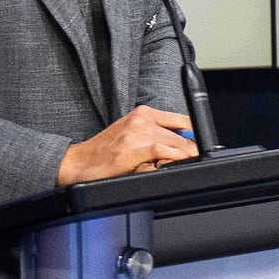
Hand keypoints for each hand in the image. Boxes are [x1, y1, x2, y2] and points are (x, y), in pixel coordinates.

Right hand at [58, 106, 195, 184]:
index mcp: (143, 113)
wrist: (79, 162)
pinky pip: (165, 151)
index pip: (182, 119)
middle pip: (182, 134)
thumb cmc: (105, 152)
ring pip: (177, 143)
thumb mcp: (133, 135)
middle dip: (192, 150)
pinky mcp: (136, 146)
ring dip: (185, 157)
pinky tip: (175, 164)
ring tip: (184, 165)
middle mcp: (142, 119)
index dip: (194, 136)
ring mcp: (139, 132)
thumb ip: (157, 135)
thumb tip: (185, 145)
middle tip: (195, 161)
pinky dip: (175, 159)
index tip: (200, 148)